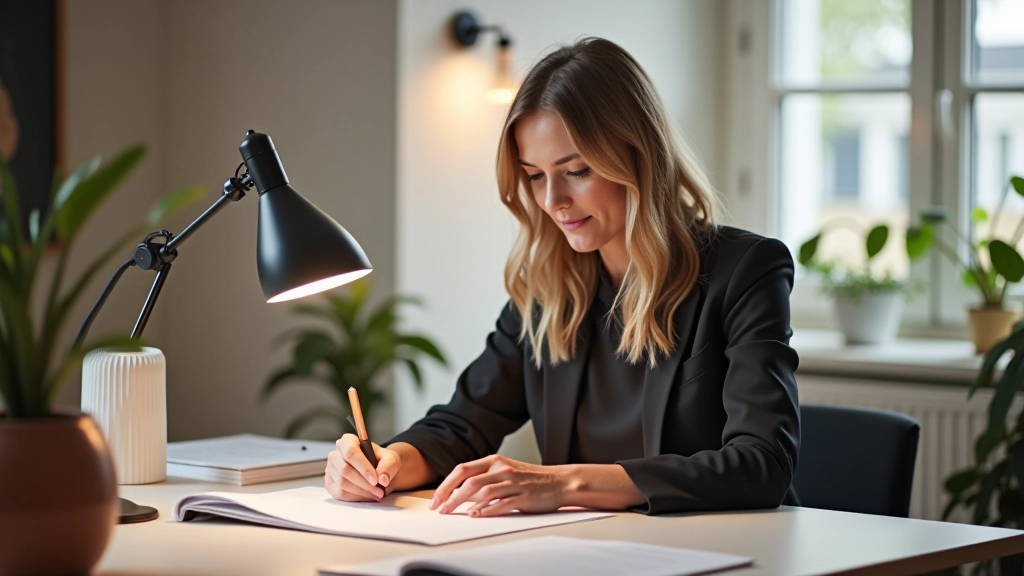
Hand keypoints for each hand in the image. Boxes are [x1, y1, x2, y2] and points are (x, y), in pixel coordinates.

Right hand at [325, 433, 399, 501]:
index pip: (350, 452)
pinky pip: (340, 493)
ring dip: (362, 492)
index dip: (363, 467)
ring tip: (377, 494)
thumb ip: (389, 465)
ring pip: (342, 483)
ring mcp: (330, 470)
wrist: (377, 471)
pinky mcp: (330, 484)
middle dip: (364, 483)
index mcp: (348, 441)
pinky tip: (368, 496)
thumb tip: (382, 479)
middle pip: (345, 469)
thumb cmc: (381, 462)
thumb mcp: (391, 459)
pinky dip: (356, 497)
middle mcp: (335, 454)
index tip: (376, 479)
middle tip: (380, 490)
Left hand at [429, 455, 567, 517]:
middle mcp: (502, 469)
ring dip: (462, 504)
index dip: (446, 485)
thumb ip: (484, 479)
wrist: (559, 481)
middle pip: (468, 481)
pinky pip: (501, 503)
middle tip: (439, 509)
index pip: (462, 470)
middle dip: (449, 495)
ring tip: (451, 513)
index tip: (436, 499)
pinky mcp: (523, 496)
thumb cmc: (530, 479)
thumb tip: (460, 494)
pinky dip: (486, 510)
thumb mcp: (504, 472)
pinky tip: (475, 516)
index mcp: (494, 461)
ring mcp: (513, 482)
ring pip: (482, 492)